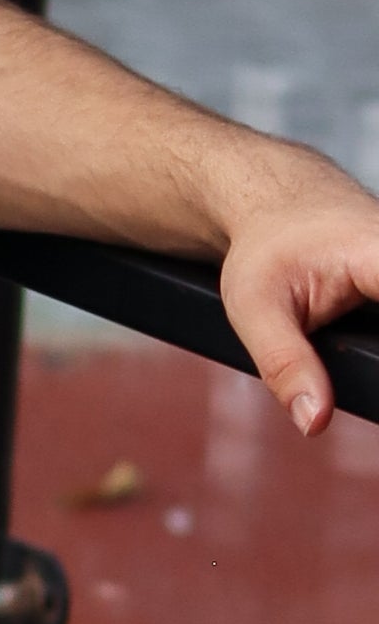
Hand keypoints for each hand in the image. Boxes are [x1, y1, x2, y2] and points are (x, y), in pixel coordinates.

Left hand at [214, 160, 378, 441]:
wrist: (276, 200)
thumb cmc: (265, 247)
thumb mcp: (255, 306)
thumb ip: (285, 365)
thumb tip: (314, 423)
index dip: (377, 347)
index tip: (366, 353)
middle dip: (372, 355)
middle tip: (343, 355)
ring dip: (374, 348)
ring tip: (340, 341)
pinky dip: (376, 338)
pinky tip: (363, 345)